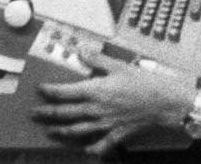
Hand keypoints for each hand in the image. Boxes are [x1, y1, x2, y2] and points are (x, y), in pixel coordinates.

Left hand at [32, 52, 193, 156]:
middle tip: (35, 114)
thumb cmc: (145, 82)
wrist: (164, 101)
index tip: (41, 90)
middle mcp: (96, 109)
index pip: (65, 92)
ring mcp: (105, 123)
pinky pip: (100, 144)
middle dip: (48, 113)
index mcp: (96, 90)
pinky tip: (85, 149)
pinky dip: (90, 148)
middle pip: (65, 113)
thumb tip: (82, 51)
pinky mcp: (116, 133)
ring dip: (61, 131)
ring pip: (76, 130)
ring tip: (51, 131)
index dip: (50, 91)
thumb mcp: (120, 65)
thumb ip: (98, 59)